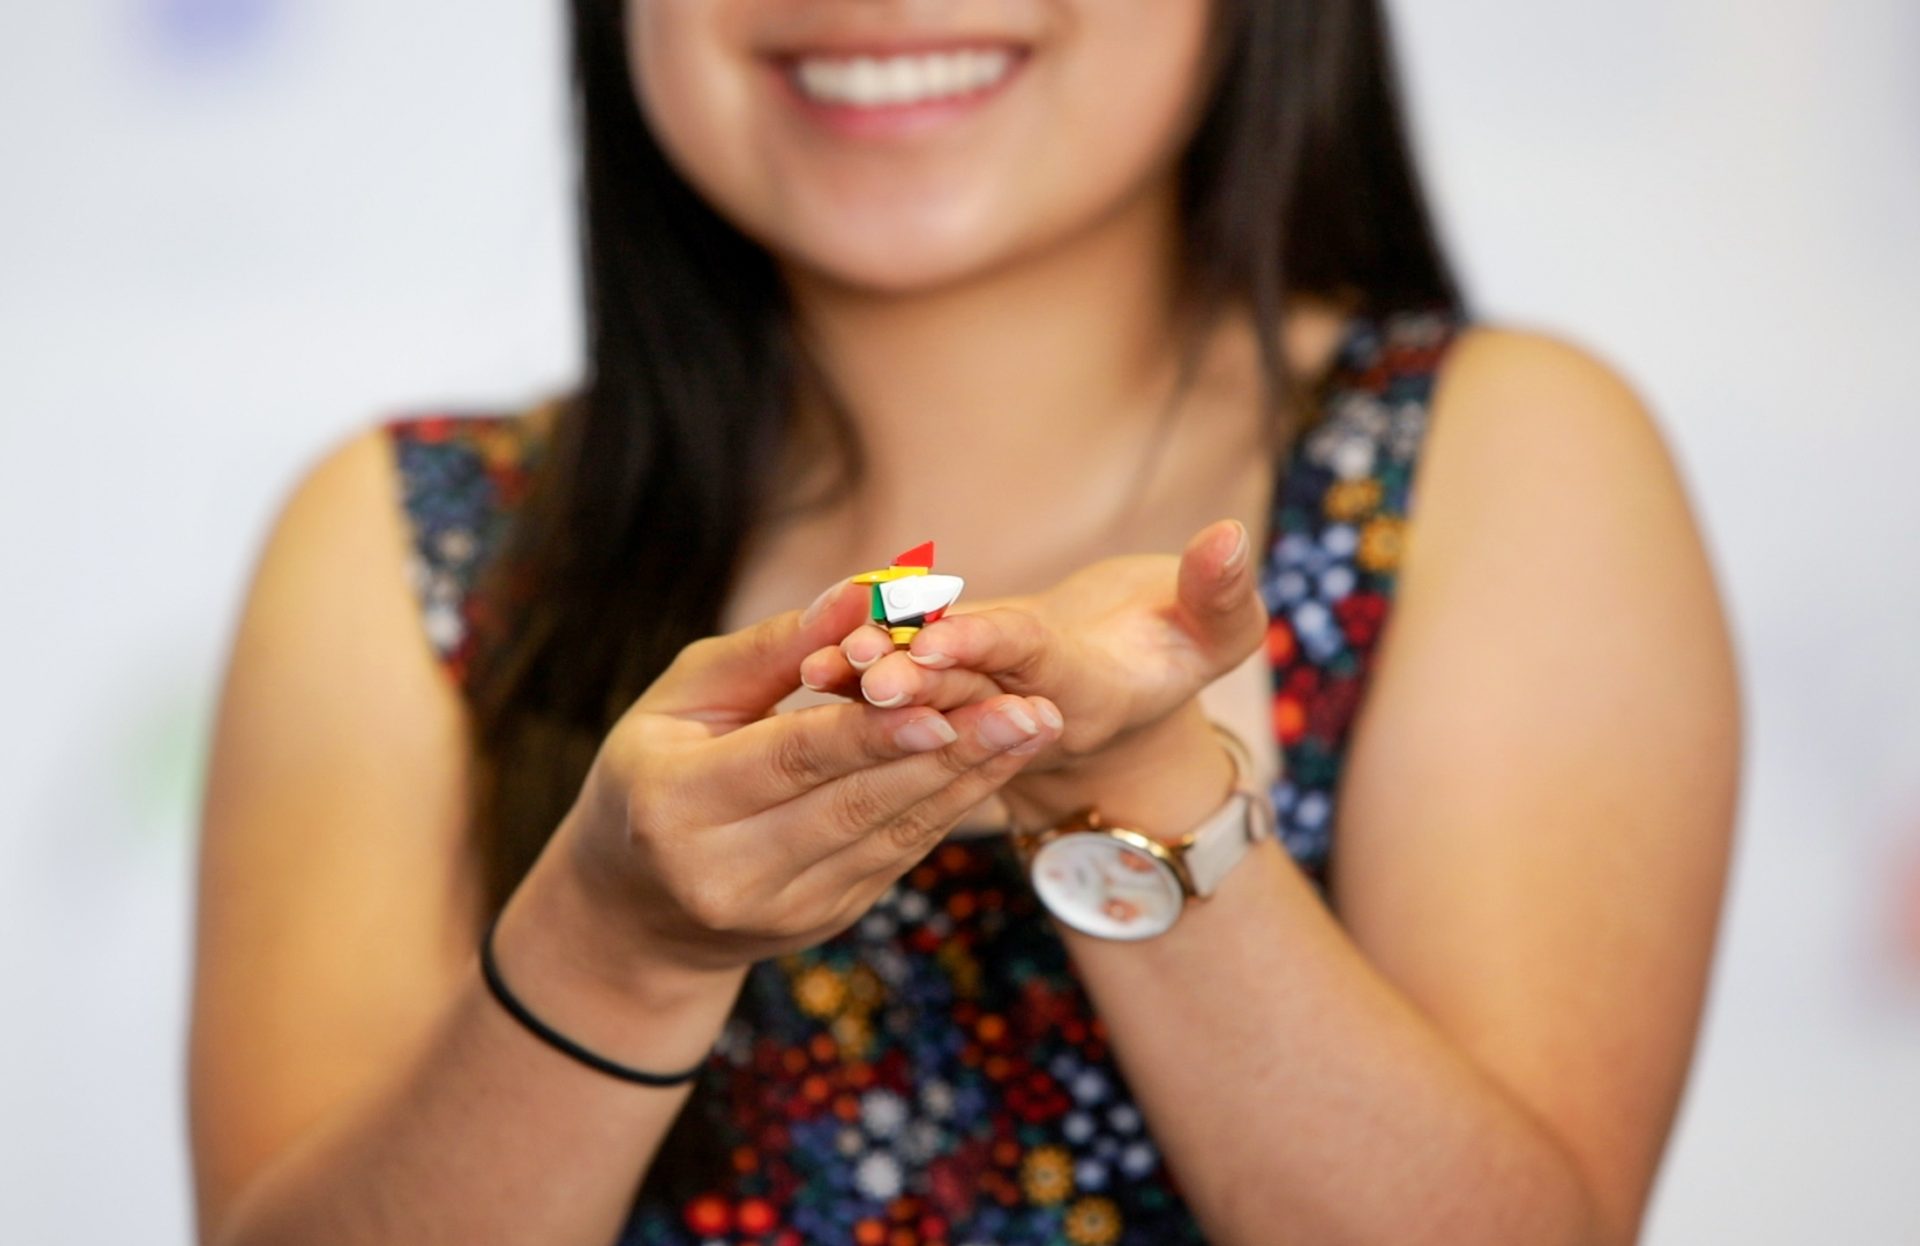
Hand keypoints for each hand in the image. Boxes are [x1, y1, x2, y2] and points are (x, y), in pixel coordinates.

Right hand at [552, 577, 1064, 979]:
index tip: (943, 701)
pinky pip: (899, 856)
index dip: (870, 733)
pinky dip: (950, 805)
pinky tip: (997, 763)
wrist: (632, 913)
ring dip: (969, 780)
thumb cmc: (652, 773)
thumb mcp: (685, 698)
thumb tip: (862, 594)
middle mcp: (729, 871)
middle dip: (950, 753)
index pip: (790, 760)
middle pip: (857, 804)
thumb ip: (775, 648)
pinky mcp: (826, 920)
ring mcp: (783, 908)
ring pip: (891, 835)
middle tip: (1028, 708)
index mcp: (677, 804)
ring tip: (1033, 728)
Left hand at [798, 518, 1265, 783]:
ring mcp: (985, 705)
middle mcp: (1028, 710)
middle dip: (912, 682)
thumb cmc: (1185, 648)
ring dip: (872, 685)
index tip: (940, 638)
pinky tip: (809, 660)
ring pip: (924, 695)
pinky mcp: (952, 693)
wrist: (1131, 691)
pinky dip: (862, 673)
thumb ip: (1223, 592)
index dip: (989, 649)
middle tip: (857, 670)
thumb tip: (1231, 534)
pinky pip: (906, 686)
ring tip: (816, 668)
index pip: (1035, 665)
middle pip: (966, 693)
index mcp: (1090, 695)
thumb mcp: (1220, 631)